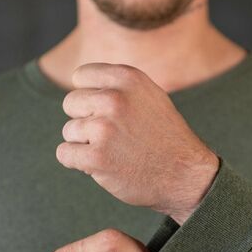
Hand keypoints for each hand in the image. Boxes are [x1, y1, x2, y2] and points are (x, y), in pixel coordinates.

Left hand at [56, 63, 219, 224]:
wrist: (186, 175)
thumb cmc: (166, 138)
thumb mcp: (150, 97)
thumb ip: (119, 85)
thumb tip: (80, 80)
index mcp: (128, 79)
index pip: (81, 76)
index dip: (91, 97)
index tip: (108, 114)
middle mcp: (114, 99)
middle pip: (71, 103)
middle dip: (86, 121)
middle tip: (114, 137)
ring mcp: (104, 129)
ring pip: (69, 131)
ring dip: (85, 145)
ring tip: (115, 152)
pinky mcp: (97, 158)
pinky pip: (65, 154)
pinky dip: (78, 163)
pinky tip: (101, 166)